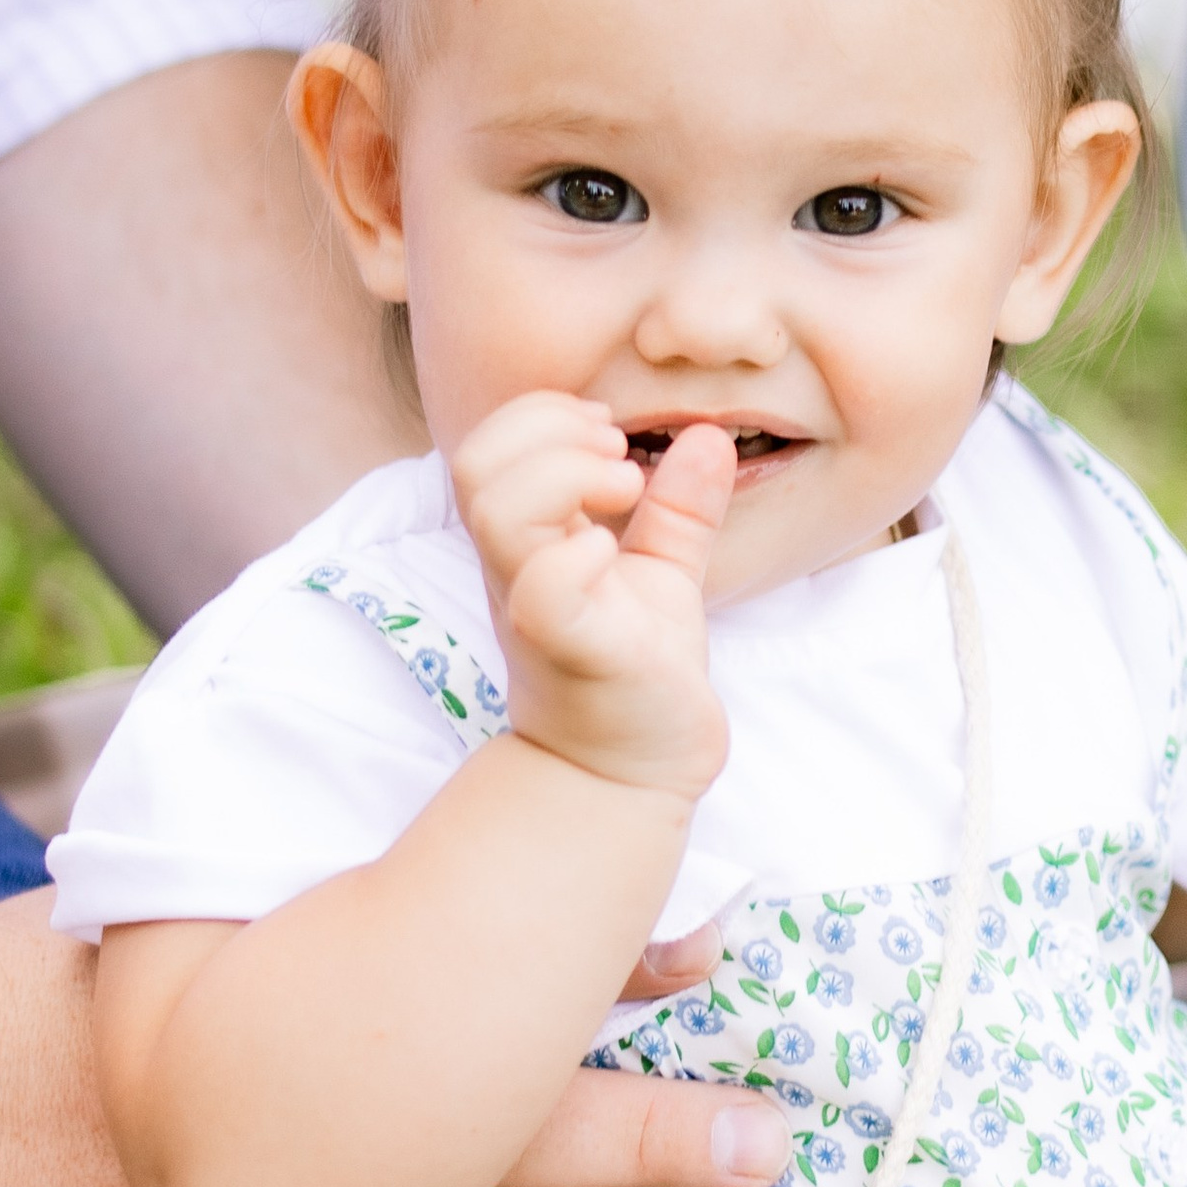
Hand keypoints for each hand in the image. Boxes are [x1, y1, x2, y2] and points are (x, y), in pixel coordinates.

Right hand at [0, 832, 785, 1186]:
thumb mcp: (122, 923)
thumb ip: (264, 906)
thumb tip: (407, 859)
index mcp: (253, 1000)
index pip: (459, 970)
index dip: (595, 966)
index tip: (718, 944)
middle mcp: (257, 1131)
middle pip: (481, 1133)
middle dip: (638, 1133)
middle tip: (769, 1134)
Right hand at [455, 394, 734, 799]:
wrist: (634, 772)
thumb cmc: (636, 671)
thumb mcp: (661, 572)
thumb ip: (679, 506)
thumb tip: (710, 434)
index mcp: (527, 540)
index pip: (491, 441)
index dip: (544, 414)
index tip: (611, 435)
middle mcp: (514, 568)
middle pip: (476, 461)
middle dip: (551, 432)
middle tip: (620, 459)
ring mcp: (533, 608)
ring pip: (496, 509)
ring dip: (568, 475)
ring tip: (626, 493)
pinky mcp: (570, 650)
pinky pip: (545, 591)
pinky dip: (579, 556)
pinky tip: (617, 558)